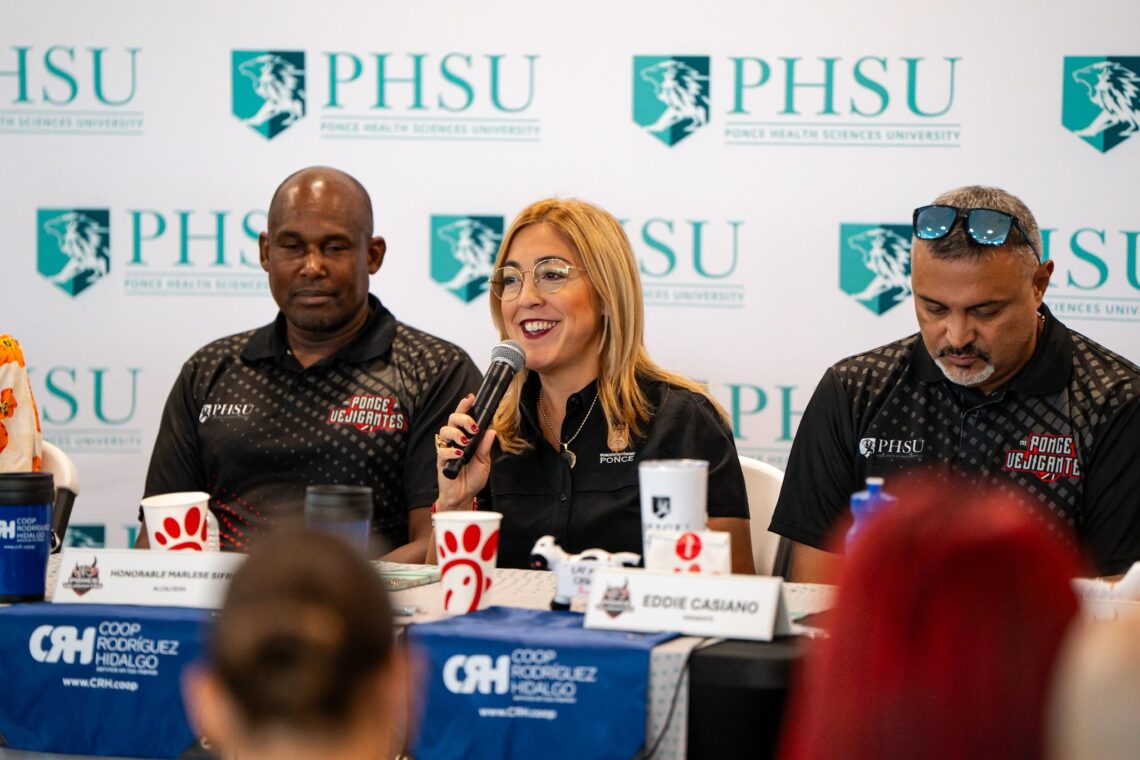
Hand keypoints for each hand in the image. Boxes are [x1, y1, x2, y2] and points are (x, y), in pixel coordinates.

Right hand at [435, 393, 494, 510]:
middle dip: (463, 418)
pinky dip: (451, 450)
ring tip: (466, 442)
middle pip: (451, 420)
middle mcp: (454, 441)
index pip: (462, 418)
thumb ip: (485, 446)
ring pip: (444, 431)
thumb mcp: (484, 461)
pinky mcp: (441, 461)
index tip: (471, 397)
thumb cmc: (472, 478)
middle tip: (473, 428)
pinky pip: (442, 450)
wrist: (464, 496)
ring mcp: (446, 449)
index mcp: (464, 438)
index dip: (464, 406)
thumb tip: (491, 430)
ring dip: (456, 433)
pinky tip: (460, 454)